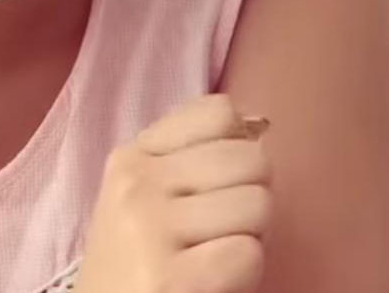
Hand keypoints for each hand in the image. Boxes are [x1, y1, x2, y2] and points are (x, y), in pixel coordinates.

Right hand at [75, 93, 272, 292]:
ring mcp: (149, 227)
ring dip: (250, 237)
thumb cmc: (137, 262)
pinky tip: (211, 280)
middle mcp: (136, 182)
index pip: (219, 112)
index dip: (238, 148)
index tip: (217, 183)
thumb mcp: (146, 197)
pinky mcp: (170, 278)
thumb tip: (256, 127)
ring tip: (215, 255)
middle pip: (250, 159)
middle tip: (221, 230)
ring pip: (256, 204)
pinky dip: (244, 273)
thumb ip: (189, 158)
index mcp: (132, 156)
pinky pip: (249, 254)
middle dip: (251, 197)